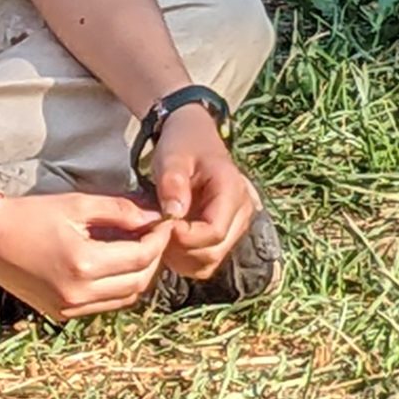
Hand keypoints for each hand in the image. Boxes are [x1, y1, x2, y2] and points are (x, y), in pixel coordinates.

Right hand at [0, 191, 172, 319]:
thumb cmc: (29, 215)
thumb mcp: (75, 204)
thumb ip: (119, 211)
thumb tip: (153, 218)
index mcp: (83, 263)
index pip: (140, 257)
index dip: (158, 241)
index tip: (164, 224)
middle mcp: (79, 292)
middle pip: (138, 282)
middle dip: (154, 259)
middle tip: (155, 237)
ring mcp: (69, 308)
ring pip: (125, 298)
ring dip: (139, 276)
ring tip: (138, 250)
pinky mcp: (61, 314)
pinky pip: (104, 305)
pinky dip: (117, 288)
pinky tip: (115, 266)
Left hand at [147, 107, 256, 280]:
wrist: (193, 137)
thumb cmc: (182, 144)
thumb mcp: (172, 156)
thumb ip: (173, 183)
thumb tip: (173, 215)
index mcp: (232, 191)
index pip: (214, 232)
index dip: (184, 236)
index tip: (160, 224)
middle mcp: (242, 212)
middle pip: (214, 251)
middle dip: (180, 249)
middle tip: (156, 229)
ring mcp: (236, 226)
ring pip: (209, 262)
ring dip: (180, 256)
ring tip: (162, 232)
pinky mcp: (225, 234)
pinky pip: (206, 261)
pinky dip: (184, 258)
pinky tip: (169, 238)